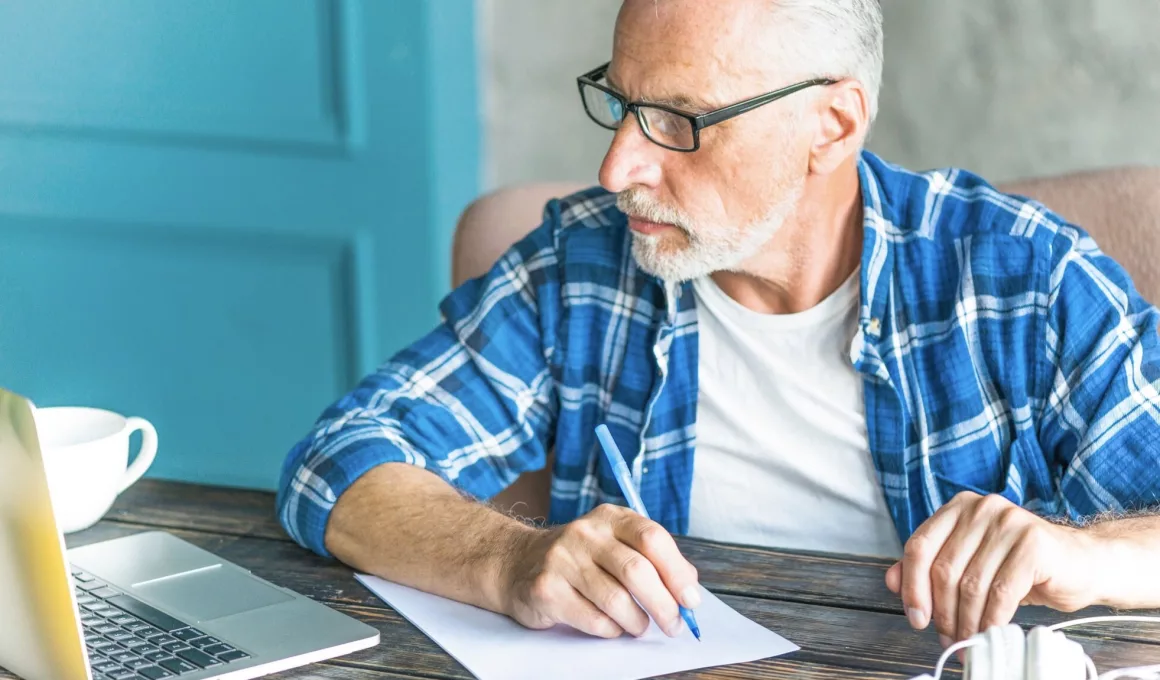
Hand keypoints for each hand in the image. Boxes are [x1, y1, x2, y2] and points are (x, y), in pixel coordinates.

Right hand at [500, 503, 701, 637]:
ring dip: (636, 622)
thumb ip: (652, 558)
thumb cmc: (580, 558)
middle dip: (663, 605)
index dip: (677, 572)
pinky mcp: (546, 589)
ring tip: (638, 626)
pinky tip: (611, 626)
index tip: (691, 600)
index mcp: (610, 518)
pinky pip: (593, 620)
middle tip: (673, 625)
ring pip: (616, 601)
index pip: (652, 538)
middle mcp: (585, 533)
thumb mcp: (614, 544)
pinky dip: (611, 630)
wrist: (518, 563)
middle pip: (636, 571)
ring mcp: (562, 560)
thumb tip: (690, 586)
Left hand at [885, 491, 1099, 645]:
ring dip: (966, 620)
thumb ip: (929, 568)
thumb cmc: (1022, 566)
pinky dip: (991, 620)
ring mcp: (1009, 522)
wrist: (1083, 564)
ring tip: (967, 639)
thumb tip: (890, 581)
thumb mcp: (971, 563)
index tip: (916, 618)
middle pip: (943, 568)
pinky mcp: (1033, 544)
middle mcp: (981, 508)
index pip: (919, 547)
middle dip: (941, 611)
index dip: (912, 586)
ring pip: (971, 583)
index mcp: (958, 507)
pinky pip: (1001, 592)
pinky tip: (990, 633)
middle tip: (947, 637)